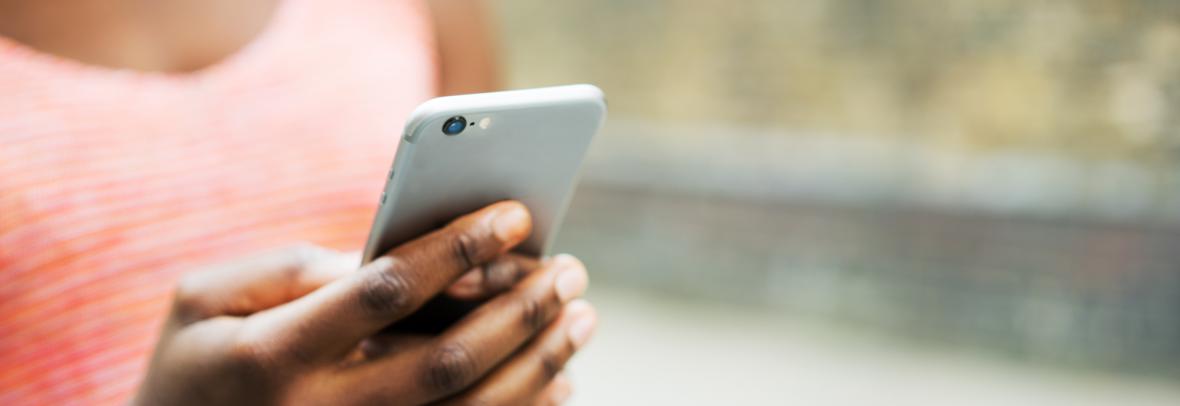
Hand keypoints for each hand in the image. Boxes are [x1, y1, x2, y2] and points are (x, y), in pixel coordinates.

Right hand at [133, 201, 596, 404]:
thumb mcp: (205, 301)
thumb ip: (294, 270)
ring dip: (539, 363)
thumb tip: (397, 254)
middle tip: (570, 270)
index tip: (514, 214)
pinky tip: (560, 376)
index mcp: (275, 355)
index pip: (385, 291)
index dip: (457, 248)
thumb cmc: (194, 364)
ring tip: (581, 316)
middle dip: (520, 310)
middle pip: (447, 363)